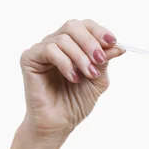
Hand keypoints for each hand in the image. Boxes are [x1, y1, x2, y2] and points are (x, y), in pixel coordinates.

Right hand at [19, 19, 125, 141]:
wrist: (59, 123)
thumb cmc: (76, 102)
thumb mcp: (98, 79)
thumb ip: (105, 60)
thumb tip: (118, 46)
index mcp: (73, 45)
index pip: (85, 26)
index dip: (99, 31)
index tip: (113, 42)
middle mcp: (56, 43)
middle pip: (73, 26)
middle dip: (90, 42)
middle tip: (100, 60)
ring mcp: (41, 50)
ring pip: (63, 38)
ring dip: (80, 56)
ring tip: (89, 74)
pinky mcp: (29, 59)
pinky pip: (49, 49)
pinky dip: (65, 63)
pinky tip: (73, 78)